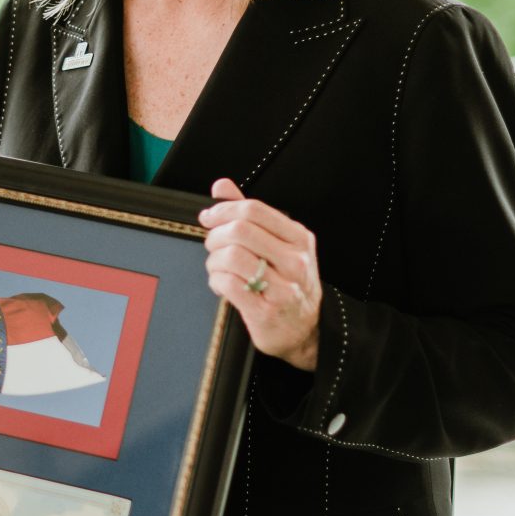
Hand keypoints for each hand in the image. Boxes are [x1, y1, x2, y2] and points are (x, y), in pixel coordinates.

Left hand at [199, 178, 322, 370]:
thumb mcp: (278, 245)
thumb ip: (249, 215)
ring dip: (214, 261)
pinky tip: (221, 284)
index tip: (209, 218)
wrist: (305, 329)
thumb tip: (221, 186)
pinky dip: (216, 280)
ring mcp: (283, 287)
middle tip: (212, 245)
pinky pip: (228, 284)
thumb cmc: (288, 283)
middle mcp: (295, 261)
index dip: (223, 210)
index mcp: (299, 238)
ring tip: (217, 267)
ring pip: (231, 257)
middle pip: (240, 231)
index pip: (254, 210)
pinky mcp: (266, 311)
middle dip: (215, 236)